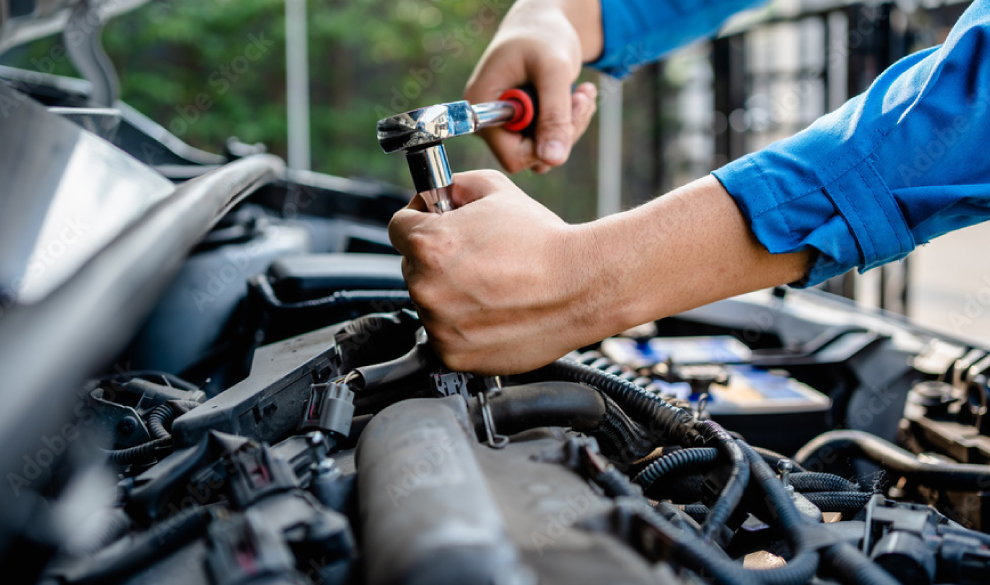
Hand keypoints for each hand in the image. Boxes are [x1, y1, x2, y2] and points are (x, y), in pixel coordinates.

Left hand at [388, 171, 602, 373]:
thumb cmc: (543, 240)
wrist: (581, 285)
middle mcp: (426, 287)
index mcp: (427, 244)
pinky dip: (464, 326)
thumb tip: (440, 192)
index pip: (398, 226)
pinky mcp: (454, 355)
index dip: (421, 219)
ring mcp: (439, 326)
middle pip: (413, 266)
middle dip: (437, 259)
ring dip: (450, 294)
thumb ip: (455, 185)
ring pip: (430, 303)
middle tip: (477, 258)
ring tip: (492, 285)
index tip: (438, 223)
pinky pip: (446, 336)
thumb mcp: (495, 190)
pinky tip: (494, 310)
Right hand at [465, 0, 602, 173]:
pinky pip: (550, 141)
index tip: (567, 111)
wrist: (543, 24)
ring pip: (545, 150)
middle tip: (583, 97)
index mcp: (482, 108)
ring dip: (572, 125)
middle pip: (531, 155)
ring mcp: (506, 125)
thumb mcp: (553, 70)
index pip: (512, 155)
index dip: (544, 144)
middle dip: (564, 130)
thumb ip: (555, 115)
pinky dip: (571, 122)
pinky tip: (580, 96)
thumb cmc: (543, 37)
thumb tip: (554, 159)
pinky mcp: (523, 125)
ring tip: (583, 93)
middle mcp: (489, 122)